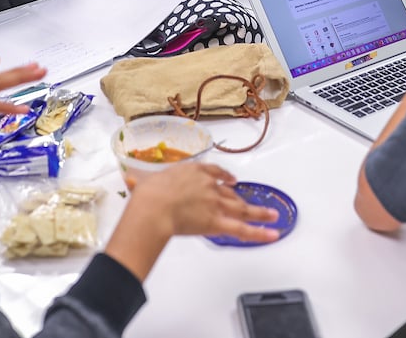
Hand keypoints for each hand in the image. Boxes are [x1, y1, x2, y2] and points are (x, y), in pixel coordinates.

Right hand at [128, 162, 279, 241]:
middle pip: (230, 193)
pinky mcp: (217, 222)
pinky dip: (259, 232)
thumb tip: (131, 179)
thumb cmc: (148, 193)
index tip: (231, 180)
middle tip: (251, 203)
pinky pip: (242, 229)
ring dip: (260, 212)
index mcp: (193, 171)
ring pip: (242, 208)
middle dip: (241, 199)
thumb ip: (141, 180)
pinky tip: (273, 234)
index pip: (214, 173)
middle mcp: (209, 185)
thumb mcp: (144, 180)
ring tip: (274, 216)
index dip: (224, 177)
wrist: (154, 206)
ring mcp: (215, 203)